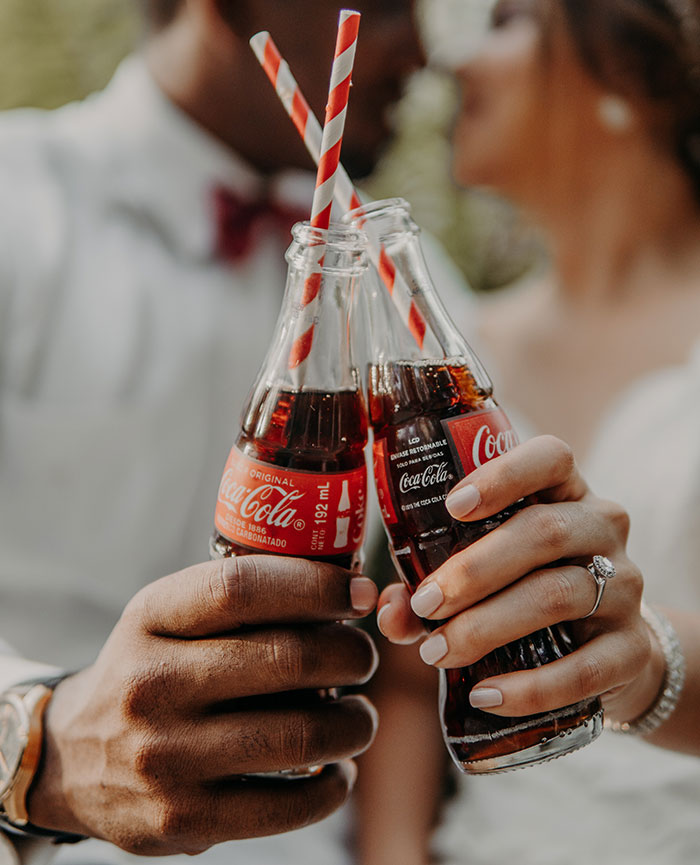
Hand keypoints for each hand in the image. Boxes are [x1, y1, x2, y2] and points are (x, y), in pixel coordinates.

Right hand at [27, 557, 378, 854]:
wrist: (74, 757)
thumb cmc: (152, 669)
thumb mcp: (167, 615)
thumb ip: (238, 597)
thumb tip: (347, 589)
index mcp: (151, 618)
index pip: (241, 588)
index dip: (315, 586)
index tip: (359, 593)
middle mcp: (151, 684)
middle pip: (286, 658)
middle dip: (350, 654)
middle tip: (363, 657)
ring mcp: (164, 757)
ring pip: (299, 735)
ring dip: (354, 723)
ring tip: (359, 715)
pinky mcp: (182, 819)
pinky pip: (287, 807)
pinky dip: (333, 787)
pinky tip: (338, 769)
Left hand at [377, 435, 661, 722]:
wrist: (610, 651)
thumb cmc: (529, 591)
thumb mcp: (488, 572)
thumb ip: (433, 583)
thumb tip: (389, 609)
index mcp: (565, 492)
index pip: (550, 458)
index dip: (503, 476)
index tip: (452, 506)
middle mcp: (602, 529)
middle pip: (544, 532)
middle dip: (474, 569)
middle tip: (424, 603)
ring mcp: (625, 588)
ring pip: (557, 596)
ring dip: (488, 626)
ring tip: (436, 652)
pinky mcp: (632, 650)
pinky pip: (584, 669)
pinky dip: (529, 687)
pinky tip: (486, 695)